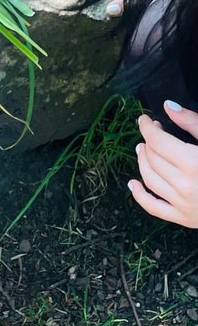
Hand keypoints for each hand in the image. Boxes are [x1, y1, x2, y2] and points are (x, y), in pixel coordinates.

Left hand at [129, 102, 197, 227]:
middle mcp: (186, 186)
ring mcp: (185, 205)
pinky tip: (133, 184)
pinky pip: (154, 208)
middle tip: (152, 133)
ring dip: (142, 161)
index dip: (147, 127)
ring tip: (144, 150)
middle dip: (148, 141)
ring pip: (149, 179)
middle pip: (152, 158)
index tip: (145, 120)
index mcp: (194, 164)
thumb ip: (193, 123)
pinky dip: (139, 196)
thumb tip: (168, 106)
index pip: (157, 141)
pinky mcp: (186, 219)